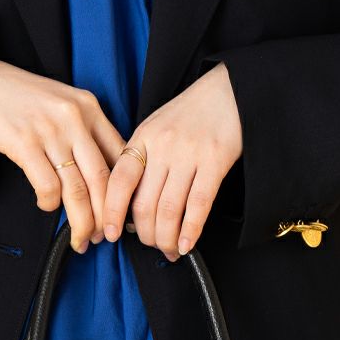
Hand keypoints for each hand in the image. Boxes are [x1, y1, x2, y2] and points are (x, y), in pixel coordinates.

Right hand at [0, 54, 125, 251]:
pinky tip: (47, 206)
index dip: (123, 194)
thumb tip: (105, 179)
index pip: (119, 158)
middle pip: (102, 181)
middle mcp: (74, 118)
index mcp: (89, 108)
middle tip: (103, 238)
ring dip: (80, 223)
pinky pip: (47, 187)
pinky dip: (49, 205)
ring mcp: (49, 131)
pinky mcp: (24, 142)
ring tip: (79, 238)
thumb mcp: (63, 106)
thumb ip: (86, 134)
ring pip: (77, 190)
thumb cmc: (22, 99)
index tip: (121, 216)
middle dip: (104, 218)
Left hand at [102, 62, 241, 260]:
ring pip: (169, 210)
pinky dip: (191, 230)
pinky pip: (198, 204)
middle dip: (146, 235)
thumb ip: (142, 161)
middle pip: (144, 204)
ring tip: (171, 249)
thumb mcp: (156, 128)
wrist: (230, 90)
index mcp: (143, 138)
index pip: (119, 181)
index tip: (110, 234)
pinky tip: (188, 244)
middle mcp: (162, 146)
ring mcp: (188, 153)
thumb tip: (131, 209)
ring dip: (168, 238)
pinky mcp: (215, 161)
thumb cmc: (192, 115)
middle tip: (153, 246)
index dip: (112, 212)